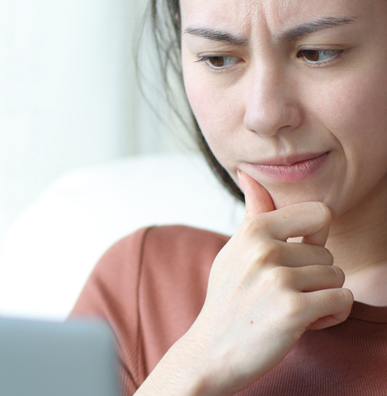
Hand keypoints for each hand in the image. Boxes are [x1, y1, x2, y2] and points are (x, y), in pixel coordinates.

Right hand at [182, 171, 353, 393]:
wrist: (211, 351)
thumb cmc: (228, 301)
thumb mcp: (234, 251)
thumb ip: (253, 214)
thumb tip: (250, 175)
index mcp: (253, 230)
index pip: (320, 214)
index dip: (315, 240)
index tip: (293, 259)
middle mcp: (265, 249)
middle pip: (329, 254)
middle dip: (315, 279)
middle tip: (282, 296)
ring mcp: (278, 279)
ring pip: (337, 278)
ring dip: (322, 299)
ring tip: (288, 309)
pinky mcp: (293, 310)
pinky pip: (342, 301)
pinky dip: (330, 317)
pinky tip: (302, 324)